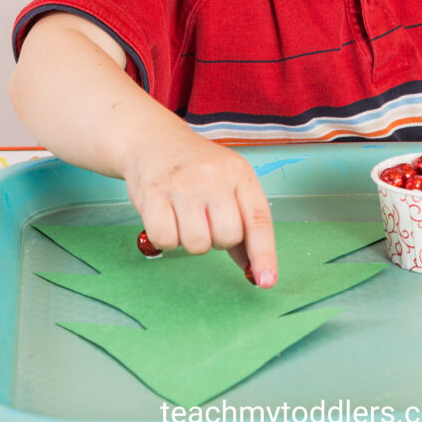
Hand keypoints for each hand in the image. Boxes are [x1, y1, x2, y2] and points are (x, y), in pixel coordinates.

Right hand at [122, 128, 276, 286]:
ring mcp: (183, 184)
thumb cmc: (197, 169)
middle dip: (217, 240)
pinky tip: (166, 217)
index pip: (258, 219)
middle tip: (206, 220)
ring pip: (197, 244)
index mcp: (239, 173)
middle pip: (227, 237)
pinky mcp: (153, 193)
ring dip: (191, 241)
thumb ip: (244, 224)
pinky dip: (166, 239)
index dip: (264, 253)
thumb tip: (256, 270)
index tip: (267, 280)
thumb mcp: (229, 184)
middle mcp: (214, 176)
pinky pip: (165, 240)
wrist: (155, 141)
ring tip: (185, 217)